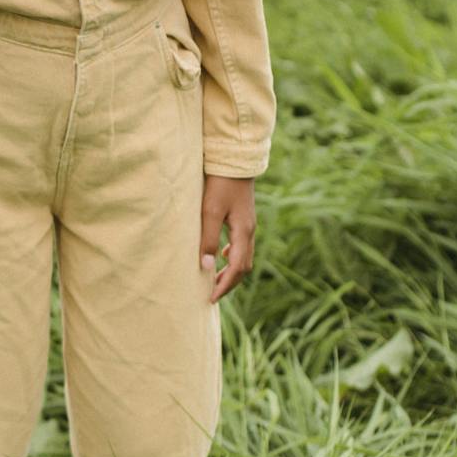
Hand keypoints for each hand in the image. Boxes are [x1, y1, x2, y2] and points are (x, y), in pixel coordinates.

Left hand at [202, 175, 255, 301]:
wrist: (234, 159)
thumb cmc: (220, 184)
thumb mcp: (210, 211)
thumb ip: (208, 238)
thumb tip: (206, 266)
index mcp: (243, 232)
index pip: (237, 268)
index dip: (224, 285)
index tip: (210, 297)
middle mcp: (250, 231)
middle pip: (244, 266)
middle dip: (229, 282)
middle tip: (212, 294)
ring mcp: (248, 224)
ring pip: (243, 256)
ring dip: (230, 271)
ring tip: (214, 279)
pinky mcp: (244, 218)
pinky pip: (242, 245)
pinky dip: (232, 256)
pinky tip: (220, 254)